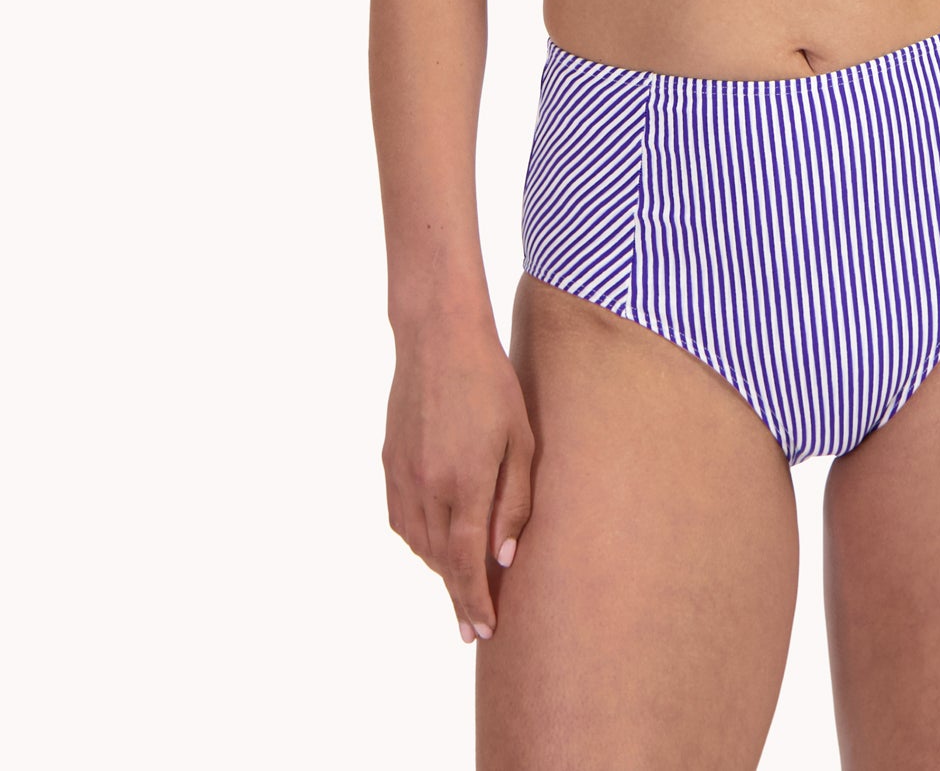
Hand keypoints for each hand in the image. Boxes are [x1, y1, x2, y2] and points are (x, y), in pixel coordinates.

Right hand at [383, 308, 534, 643]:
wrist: (437, 340)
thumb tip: (504, 558)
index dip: (474, 602)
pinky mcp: (389, 464)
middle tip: (474, 623)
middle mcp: (427, 488)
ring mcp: (402, 477)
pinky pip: (401, 520)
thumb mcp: (520, 441)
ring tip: (461, 581)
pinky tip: (436, 541)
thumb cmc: (491, 385)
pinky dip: (419, 540)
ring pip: (418, 544)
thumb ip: (513, 503)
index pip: (467, 564)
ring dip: (439, 567)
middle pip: (441, 561)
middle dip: (458, 596)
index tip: (483, 631)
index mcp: (463, 483)